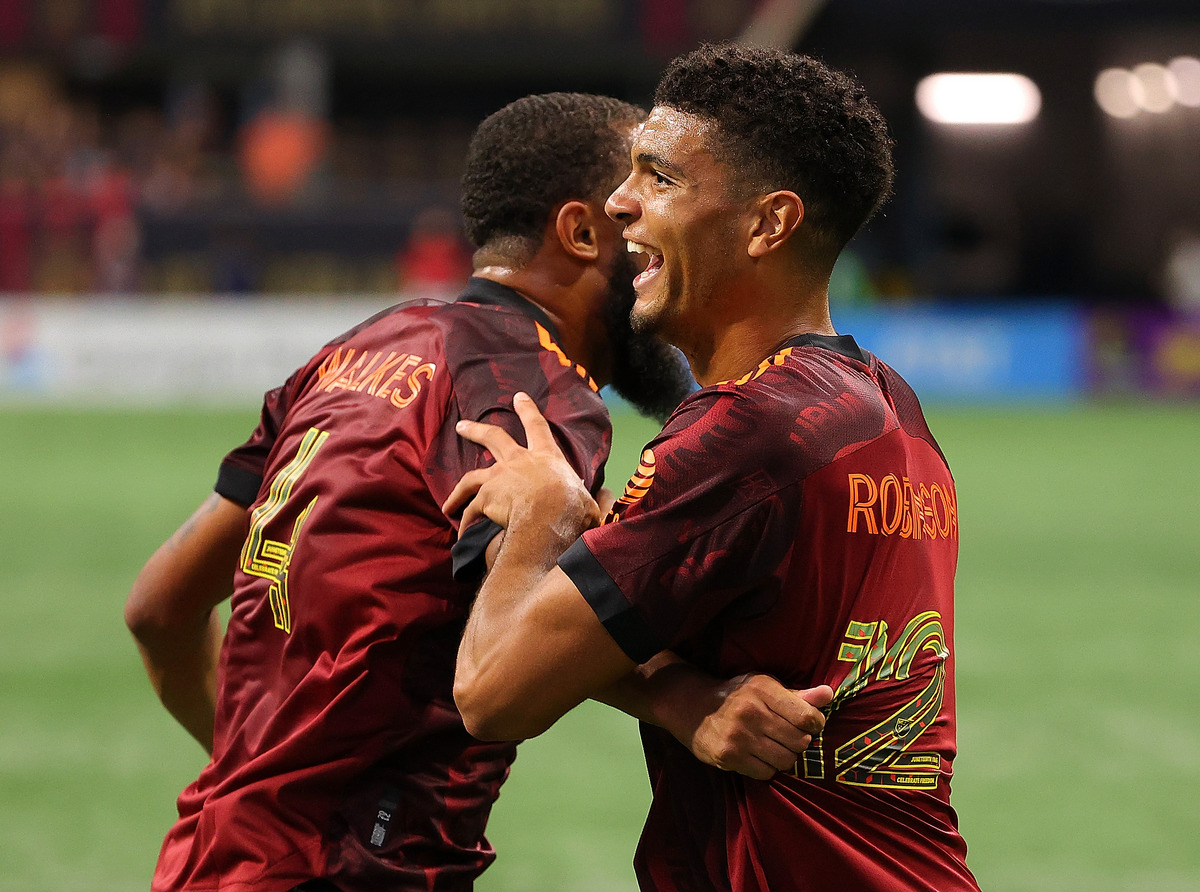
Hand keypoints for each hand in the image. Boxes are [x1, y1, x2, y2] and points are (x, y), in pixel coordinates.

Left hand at [443, 392, 600, 536]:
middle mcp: (518, 461)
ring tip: (448, 503)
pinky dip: (466, 524)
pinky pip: (471, 512)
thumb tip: (611, 496)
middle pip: (493, 438)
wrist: (548, 520)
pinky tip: (462, 535)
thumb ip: (599, 499)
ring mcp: (498, 477)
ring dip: (457, 490)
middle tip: (462, 426)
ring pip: (470, 477)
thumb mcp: (591, 503)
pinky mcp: (484, 497)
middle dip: (476, 430)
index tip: (518, 396)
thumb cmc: (573, 511)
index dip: (528, 410)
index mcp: (546, 458)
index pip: (537, 427)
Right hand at [684, 675, 833, 780]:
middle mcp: (751, 712)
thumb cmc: (735, 695)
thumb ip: (797, 694)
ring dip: (785, 757)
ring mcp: (738, 736)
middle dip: (799, 742)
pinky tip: (758, 756)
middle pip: (799, 741)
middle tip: (788, 736)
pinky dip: (767, 768)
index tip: (808, 724)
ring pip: (785, 760)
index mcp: (763, 689)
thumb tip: (829, 694)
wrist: (690, 706)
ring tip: (774, 746)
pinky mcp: (728, 757)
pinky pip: (766, 773)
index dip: (815, 724)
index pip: (807, 717)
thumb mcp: (764, 686)